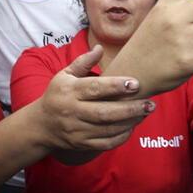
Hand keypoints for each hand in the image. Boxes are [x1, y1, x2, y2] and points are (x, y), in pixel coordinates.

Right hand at [38, 45, 154, 151]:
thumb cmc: (57, 94)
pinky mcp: (81, 144)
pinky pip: (105, 143)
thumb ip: (83, 62)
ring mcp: (76, 130)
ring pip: (107, 129)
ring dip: (130, 122)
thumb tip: (100, 48)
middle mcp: (72, 111)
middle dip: (130, 109)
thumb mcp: (65, 75)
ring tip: (146, 112)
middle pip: (104, 113)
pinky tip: (133, 126)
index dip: (116, 86)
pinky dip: (122, 136)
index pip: (94, 88)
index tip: (136, 83)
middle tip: (150, 103)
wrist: (41, 125)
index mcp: (68, 91)